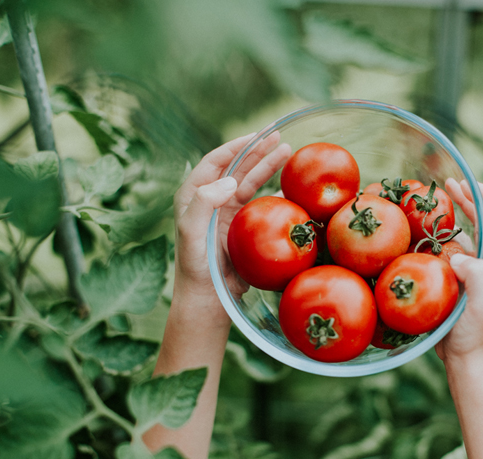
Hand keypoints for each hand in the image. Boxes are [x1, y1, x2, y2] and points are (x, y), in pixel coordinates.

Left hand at [173, 132, 291, 301]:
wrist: (208, 299)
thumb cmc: (196, 267)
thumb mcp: (191, 233)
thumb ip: (204, 203)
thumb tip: (230, 180)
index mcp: (193, 195)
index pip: (215, 162)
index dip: (236, 146)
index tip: (256, 135)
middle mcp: (211, 200)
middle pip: (237, 167)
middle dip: (257, 150)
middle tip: (278, 136)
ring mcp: (228, 213)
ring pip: (251, 182)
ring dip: (268, 166)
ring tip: (287, 151)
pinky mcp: (243, 227)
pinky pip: (262, 204)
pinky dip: (276, 193)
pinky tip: (291, 187)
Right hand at [435, 178, 482, 363]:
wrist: (467, 360)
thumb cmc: (475, 334)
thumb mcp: (482, 304)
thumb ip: (477, 276)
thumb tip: (460, 255)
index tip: (467, 183)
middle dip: (468, 198)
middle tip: (446, 184)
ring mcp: (475, 272)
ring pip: (467, 234)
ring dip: (453, 216)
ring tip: (432, 204)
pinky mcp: (459, 282)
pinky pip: (450, 251)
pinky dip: (438, 238)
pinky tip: (421, 236)